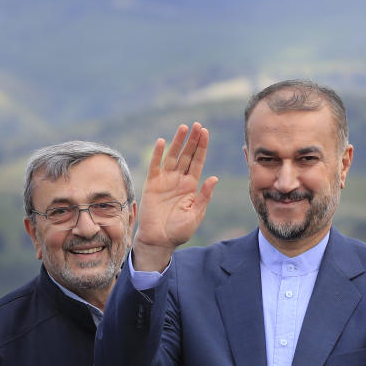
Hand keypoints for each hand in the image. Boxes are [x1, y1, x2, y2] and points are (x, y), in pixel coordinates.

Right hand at [131, 122, 218, 271]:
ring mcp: (165, 181)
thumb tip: (214, 178)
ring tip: (184, 127)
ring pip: (173, 157)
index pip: (198, 161)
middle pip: (187, 155)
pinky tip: (161, 142)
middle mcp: (179, 180)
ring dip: (178, 142)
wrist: (159, 240)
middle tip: (197, 125)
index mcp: (191, 186)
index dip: (201, 147)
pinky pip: (155, 166)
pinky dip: (157, 154)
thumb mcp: (196, 214)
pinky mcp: (152, 184)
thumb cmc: (179, 230)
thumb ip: (204, 196)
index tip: (205, 132)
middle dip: (192, 140)